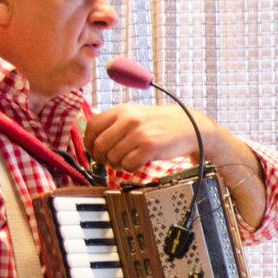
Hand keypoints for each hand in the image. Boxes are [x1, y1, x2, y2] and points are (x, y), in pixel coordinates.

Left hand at [84, 103, 208, 172]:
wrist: (188, 126)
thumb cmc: (160, 123)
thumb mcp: (135, 115)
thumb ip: (114, 124)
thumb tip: (93, 142)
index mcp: (121, 110)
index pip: (92, 127)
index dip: (89, 143)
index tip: (94, 151)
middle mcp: (128, 120)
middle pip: (99, 145)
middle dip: (101, 158)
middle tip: (109, 161)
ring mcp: (139, 133)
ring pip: (113, 157)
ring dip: (117, 164)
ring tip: (126, 161)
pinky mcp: (149, 147)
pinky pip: (128, 164)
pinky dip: (129, 167)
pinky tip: (137, 162)